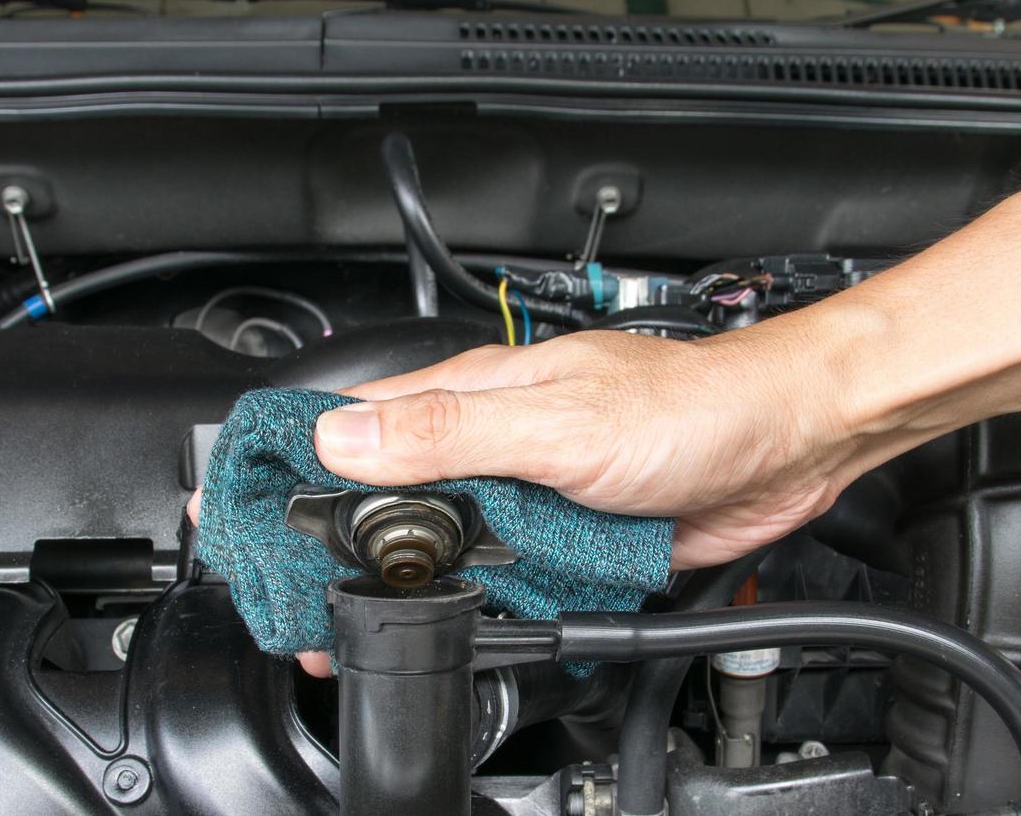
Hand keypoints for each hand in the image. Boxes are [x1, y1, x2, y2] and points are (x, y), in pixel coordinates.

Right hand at [186, 306, 886, 676]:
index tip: (237, 504)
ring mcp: (527, 493)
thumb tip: (346, 437)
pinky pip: (504, 580)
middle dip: (334, 545)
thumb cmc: (688, 407)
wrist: (783, 446)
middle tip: (291, 595)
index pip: (353, 423)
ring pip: (443, 547)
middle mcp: (492, 441)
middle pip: (388, 497)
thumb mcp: (557, 419)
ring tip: (349, 625)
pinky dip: (479, 603)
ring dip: (406, 581)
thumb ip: (449, 433)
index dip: (290, 463)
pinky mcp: (566, 539)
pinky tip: (457, 624)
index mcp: (473, 395)